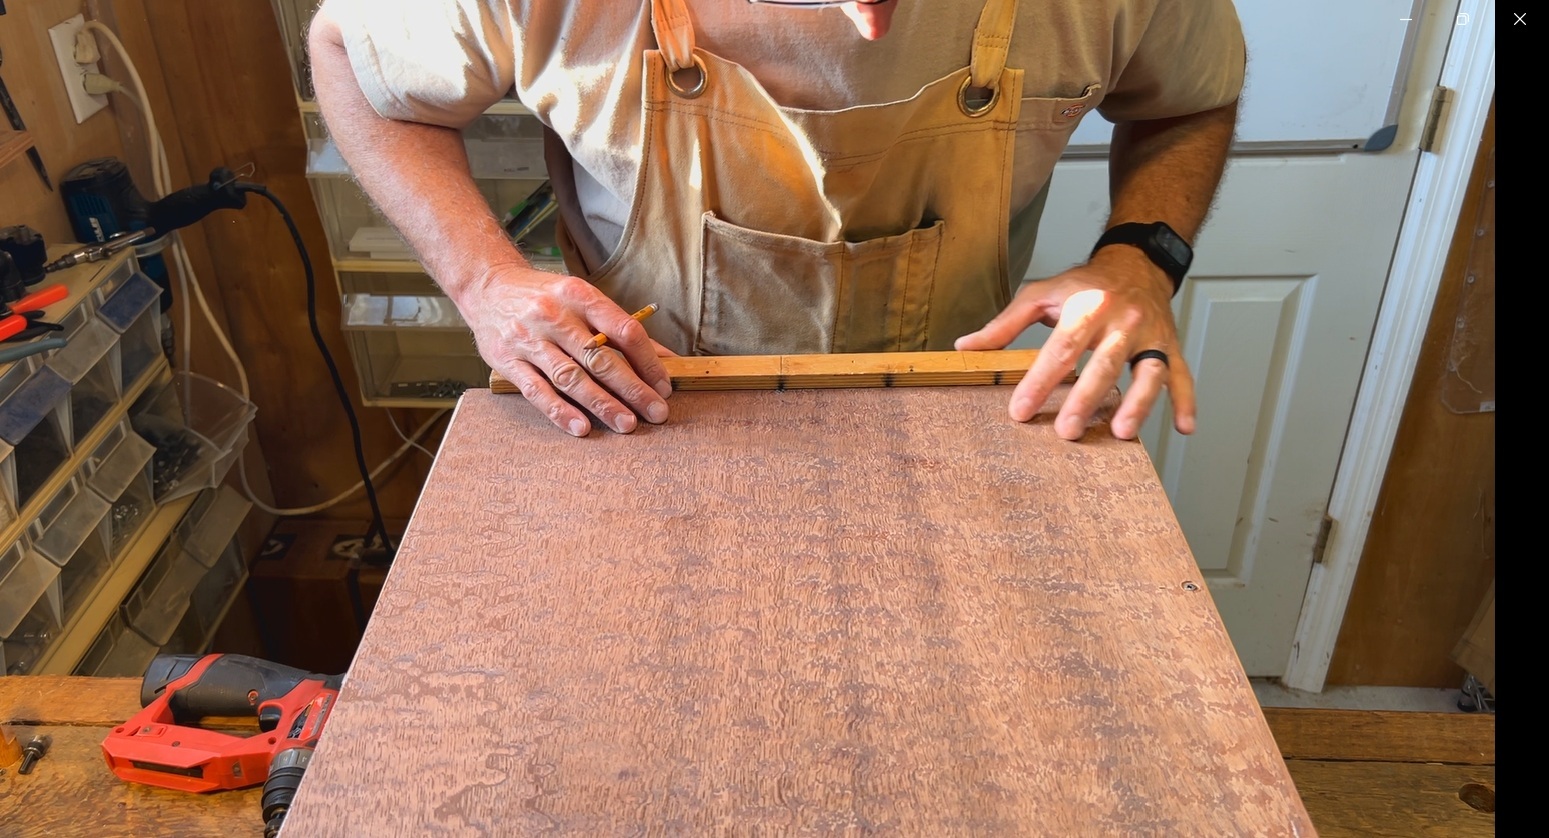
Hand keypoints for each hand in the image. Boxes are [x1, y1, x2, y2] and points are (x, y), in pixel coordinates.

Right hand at [454, 263, 672, 436]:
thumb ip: (620, 328)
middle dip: (632, 389)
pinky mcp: (508, 361)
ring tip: (627, 424)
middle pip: (600, 358)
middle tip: (656, 413)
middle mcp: (554, 316)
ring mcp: (529, 340)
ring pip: (571, 378)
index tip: (664, 386)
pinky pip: (537, 391)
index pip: (623, 330)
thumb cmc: (546, 297)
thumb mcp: (583, 299)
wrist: (488, 287)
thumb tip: (666, 358)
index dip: (648, 361)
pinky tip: (581, 428)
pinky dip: (560, 411)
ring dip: (602, 404)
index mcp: (579, 296)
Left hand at [955, 247, 1195, 440]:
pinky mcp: (1169, 347)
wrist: (1135, 263)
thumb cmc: (1084, 285)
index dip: (1039, 380)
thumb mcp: (1041, 295)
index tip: (1020, 411)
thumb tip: (966, 348)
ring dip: (1139, 403)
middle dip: (1085, 399)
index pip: (1061, 348)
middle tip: (1066, 431)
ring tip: (1122, 432)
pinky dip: (1186, 401)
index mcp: (1087, 306)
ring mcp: (1150, 335)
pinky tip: (1183, 428)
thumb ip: (1004, 324)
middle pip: (1103, 363)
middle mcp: (1122, 321)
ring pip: (1148, 372)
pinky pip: (1182, 375)